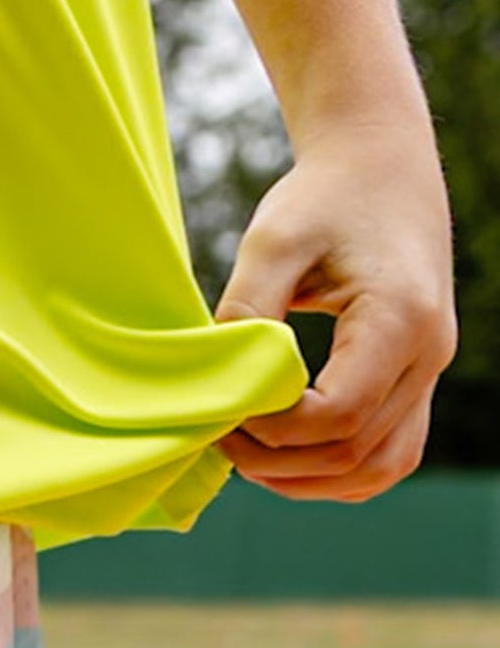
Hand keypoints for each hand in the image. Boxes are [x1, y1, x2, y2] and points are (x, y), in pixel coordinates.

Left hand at [213, 122, 456, 500]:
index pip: (337, 415)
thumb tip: (217, 383)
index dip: (271, 430)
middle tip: (216, 438)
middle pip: (356, 452)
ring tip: (245, 457)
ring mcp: (431, 370)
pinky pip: (390, 453)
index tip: (222, 408)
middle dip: (278, 461)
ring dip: (309, 480)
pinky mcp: (417, 377)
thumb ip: (246, 311)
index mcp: (400, 318)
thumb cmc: (323, 198)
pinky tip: (284, 457)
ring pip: (381, 467)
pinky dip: (339, 471)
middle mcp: (429, 354)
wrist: (380, 167)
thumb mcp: (272, 242)